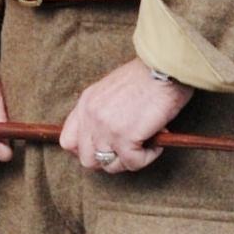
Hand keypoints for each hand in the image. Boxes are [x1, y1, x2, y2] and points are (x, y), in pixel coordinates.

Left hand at [61, 60, 191, 175]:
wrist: (164, 68)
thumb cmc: (147, 76)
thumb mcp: (111, 90)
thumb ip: (102, 111)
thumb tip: (109, 138)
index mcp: (85, 104)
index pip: (68, 141)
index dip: (85, 151)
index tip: (104, 150)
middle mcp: (90, 117)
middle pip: (87, 159)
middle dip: (109, 160)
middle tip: (129, 150)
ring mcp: (105, 128)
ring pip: (110, 165)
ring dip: (130, 160)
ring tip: (146, 145)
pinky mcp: (125, 137)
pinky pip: (133, 163)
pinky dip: (147, 158)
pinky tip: (157, 144)